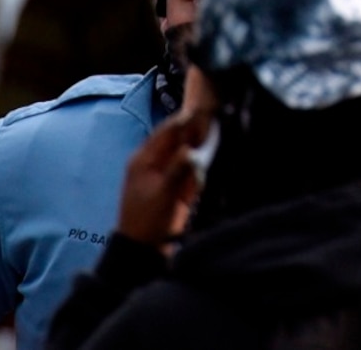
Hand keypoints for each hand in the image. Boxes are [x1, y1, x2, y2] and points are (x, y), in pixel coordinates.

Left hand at [116, 102, 212, 243]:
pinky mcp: (175, 187)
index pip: (166, 131)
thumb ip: (178, 168)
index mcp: (144, 159)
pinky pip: (190, 168)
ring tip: (217, 132)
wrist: (142, 249)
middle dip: (195, 131)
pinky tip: (213, 155)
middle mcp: (155, 162)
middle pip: (177, 139)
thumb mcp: (162, 193)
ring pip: (186, 152)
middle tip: (215, 118)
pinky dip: (200, 162)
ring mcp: (165, 175)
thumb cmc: (146, 220)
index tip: (203, 110)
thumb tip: (192, 147)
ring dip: (200, 145)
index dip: (184, 120)